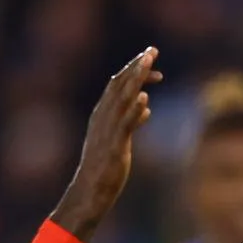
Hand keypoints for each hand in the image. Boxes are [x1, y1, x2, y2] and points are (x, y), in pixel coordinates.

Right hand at [51, 47, 160, 241]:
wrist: (90, 192)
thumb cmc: (104, 168)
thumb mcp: (120, 139)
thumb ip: (131, 122)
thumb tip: (146, 109)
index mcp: (103, 114)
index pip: (118, 84)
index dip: (134, 70)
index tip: (151, 61)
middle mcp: (103, 117)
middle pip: (120, 84)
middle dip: (137, 66)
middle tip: (153, 50)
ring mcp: (108, 131)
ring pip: (122, 99)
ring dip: (136, 79)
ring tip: (150, 63)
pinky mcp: (114, 147)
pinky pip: (125, 125)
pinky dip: (134, 111)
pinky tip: (145, 99)